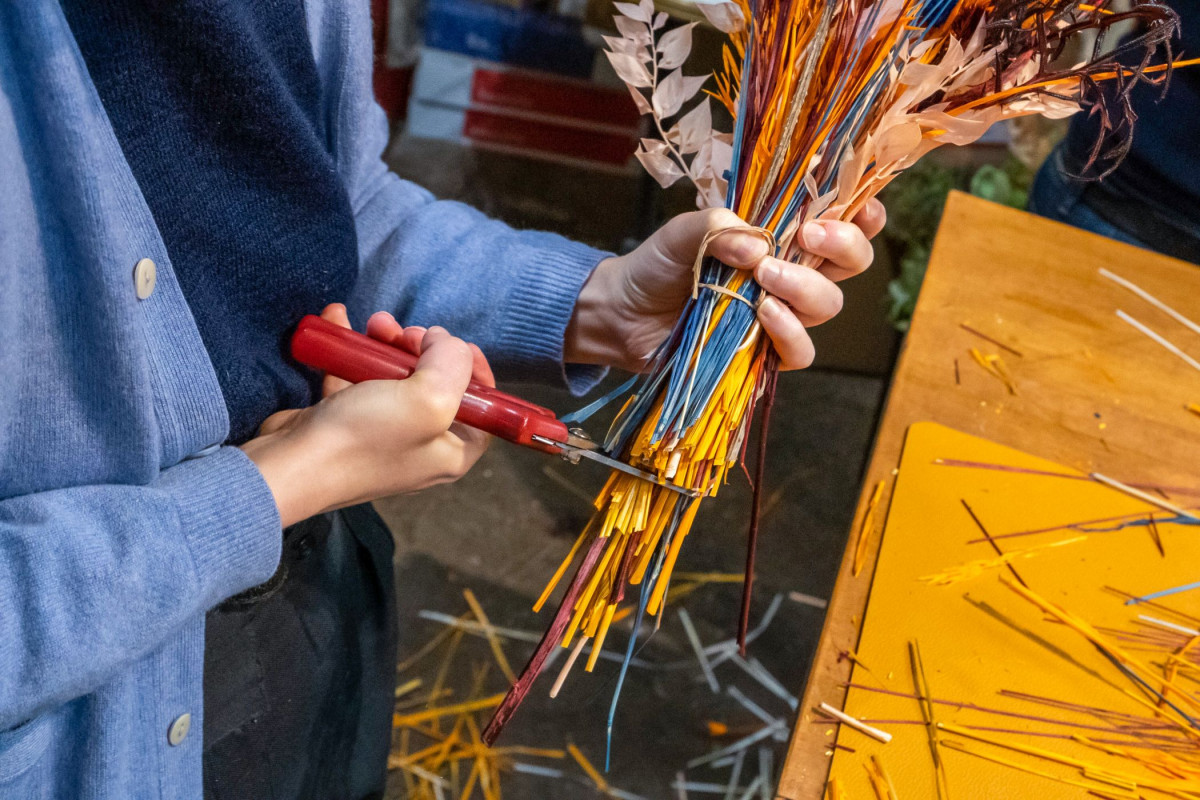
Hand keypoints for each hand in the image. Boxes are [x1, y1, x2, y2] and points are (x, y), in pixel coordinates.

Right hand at [241, 304, 493, 527]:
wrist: (291, 464)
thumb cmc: (367, 437)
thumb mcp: (429, 398)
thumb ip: (453, 363)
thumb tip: (445, 342)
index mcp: (452, 453)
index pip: (484, 411)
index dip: (477, 373)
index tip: (458, 343)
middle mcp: (421, 448)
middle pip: (438, 387)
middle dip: (423, 350)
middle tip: (407, 332)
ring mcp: (383, 436)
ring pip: (396, 379)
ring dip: (386, 345)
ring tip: (373, 324)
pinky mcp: (347, 423)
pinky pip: (357, 380)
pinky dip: (352, 353)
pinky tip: (340, 322)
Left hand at [565, 200, 885, 371]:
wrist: (623, 314)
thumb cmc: (658, 264)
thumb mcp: (682, 232)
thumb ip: (717, 226)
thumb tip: (758, 245)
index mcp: (783, 233)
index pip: (843, 218)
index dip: (860, 210)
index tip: (848, 205)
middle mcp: (794, 271)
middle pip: (853, 261)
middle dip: (842, 245)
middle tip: (806, 237)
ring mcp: (784, 313)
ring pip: (829, 303)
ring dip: (805, 288)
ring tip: (763, 279)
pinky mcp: (767, 351)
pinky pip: (802, 350)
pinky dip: (790, 333)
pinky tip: (764, 315)